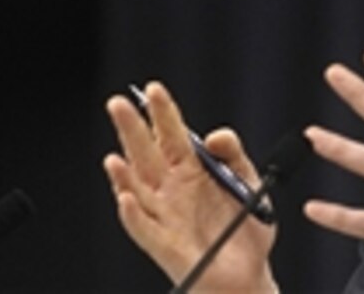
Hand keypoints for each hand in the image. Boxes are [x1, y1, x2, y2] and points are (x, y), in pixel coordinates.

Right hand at [103, 82, 276, 291]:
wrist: (250, 276)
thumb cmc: (246, 229)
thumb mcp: (248, 182)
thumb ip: (233, 154)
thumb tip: (213, 136)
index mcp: (191, 170)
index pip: (172, 134)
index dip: (162, 113)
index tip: (153, 89)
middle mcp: (172, 190)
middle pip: (147, 154)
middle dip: (133, 129)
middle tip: (118, 103)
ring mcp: (165, 217)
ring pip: (137, 189)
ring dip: (123, 173)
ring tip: (113, 155)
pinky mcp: (165, 246)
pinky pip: (145, 229)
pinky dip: (133, 214)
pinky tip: (126, 197)